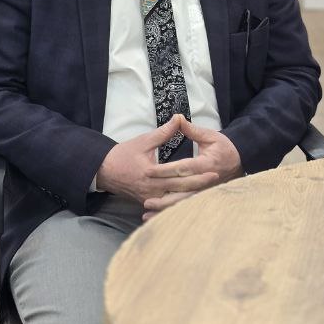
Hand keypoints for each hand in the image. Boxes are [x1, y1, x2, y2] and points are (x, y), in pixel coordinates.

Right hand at [95, 116, 216, 206]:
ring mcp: (150, 198)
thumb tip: (179, 118)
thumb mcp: (144, 140)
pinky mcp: (148, 202)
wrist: (105, 171)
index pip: (180, 175)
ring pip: (176, 201)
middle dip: (201, 187)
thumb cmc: (124, 154)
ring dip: (193, 198)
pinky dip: (180, 205)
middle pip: (182, 191)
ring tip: (210, 193)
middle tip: (218, 182)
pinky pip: (167, 206)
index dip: (199, 174)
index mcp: (152, 173)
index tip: (214, 171)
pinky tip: (193, 204)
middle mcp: (152, 189)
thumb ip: (164, 132)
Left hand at [143, 118, 241, 215]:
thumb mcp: (210, 136)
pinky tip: (159, 218)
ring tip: (148, 212)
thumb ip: (192, 130)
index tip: (148, 172)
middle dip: (162, 194)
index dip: (164, 171)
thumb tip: (177, 118)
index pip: (182, 168)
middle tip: (145, 199)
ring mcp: (205, 192)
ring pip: (183, 202)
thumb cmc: (224, 147)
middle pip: (181, 190)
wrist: (240, 161)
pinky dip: (173, 212)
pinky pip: (186, 206)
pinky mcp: (204, 197)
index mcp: (206, 164)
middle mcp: (206, 181)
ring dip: (166, 208)